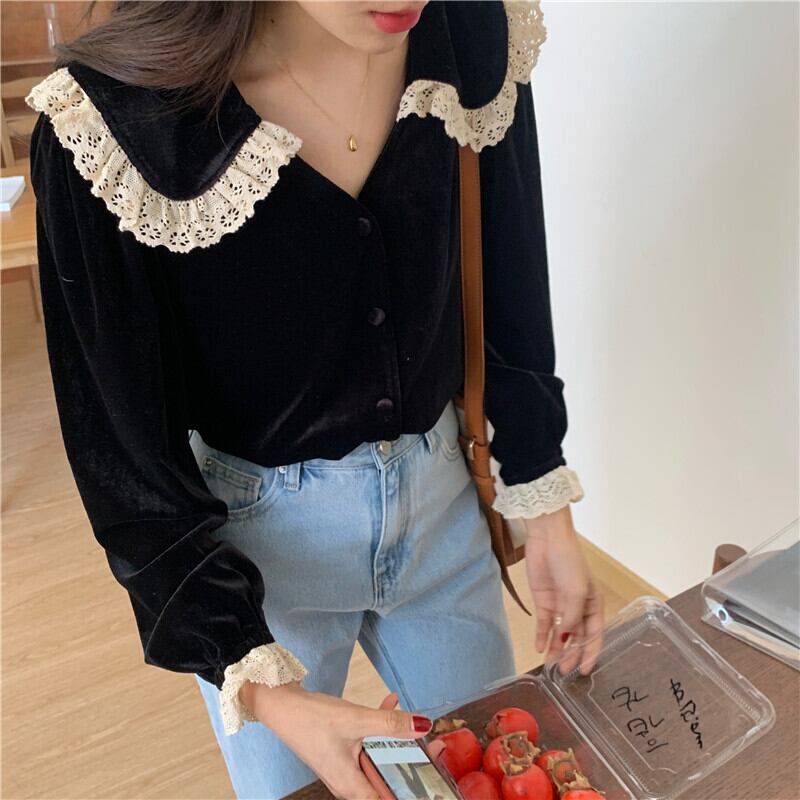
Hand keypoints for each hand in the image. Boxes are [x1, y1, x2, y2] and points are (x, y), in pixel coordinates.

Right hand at [240, 680, 435, 799]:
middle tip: (433, 744)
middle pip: (389, 779)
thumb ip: (390, 724)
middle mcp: (350, 783)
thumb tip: (423, 725)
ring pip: (381, 758)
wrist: (280, 705)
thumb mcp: (355, 719)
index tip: (435, 774)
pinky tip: (389, 703)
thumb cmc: (310, 719)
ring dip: (396, 739)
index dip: (414, 792)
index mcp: (352, 787)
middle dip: (412, 760)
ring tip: (410, 716)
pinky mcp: (342, 750)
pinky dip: (380, 727)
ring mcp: (345, 767)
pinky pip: (368, 743)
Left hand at [523, 504, 603, 674]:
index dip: (591, 653)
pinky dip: (542, 635)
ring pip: (559, 632)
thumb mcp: (576, 592)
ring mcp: (559, 604)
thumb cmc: (570, 562)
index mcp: (593, 603)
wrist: (548, 539)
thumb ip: (572, 618)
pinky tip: (539, 648)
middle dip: (571, 654)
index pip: (594, 634)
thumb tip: (566, 637)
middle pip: (576, 636)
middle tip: (564, 672)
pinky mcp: (543, 600)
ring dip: (556, 648)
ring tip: (550, 665)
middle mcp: (578, 606)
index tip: (586, 671)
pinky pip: (543, 623)